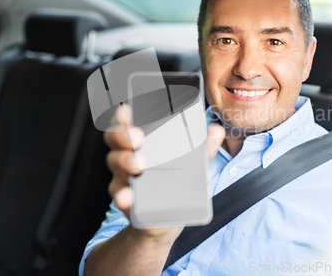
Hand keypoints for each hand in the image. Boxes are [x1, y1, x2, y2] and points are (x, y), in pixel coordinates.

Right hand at [103, 104, 224, 240]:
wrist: (168, 220)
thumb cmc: (176, 185)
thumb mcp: (193, 166)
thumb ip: (203, 148)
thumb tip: (216, 130)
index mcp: (143, 143)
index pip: (128, 122)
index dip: (123, 115)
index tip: (126, 110)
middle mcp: (128, 157)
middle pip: (115, 140)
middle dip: (123, 135)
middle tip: (137, 138)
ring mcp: (124, 179)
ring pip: (115, 165)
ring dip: (124, 162)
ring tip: (138, 165)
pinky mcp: (126, 202)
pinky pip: (120, 197)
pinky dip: (123, 196)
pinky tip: (128, 196)